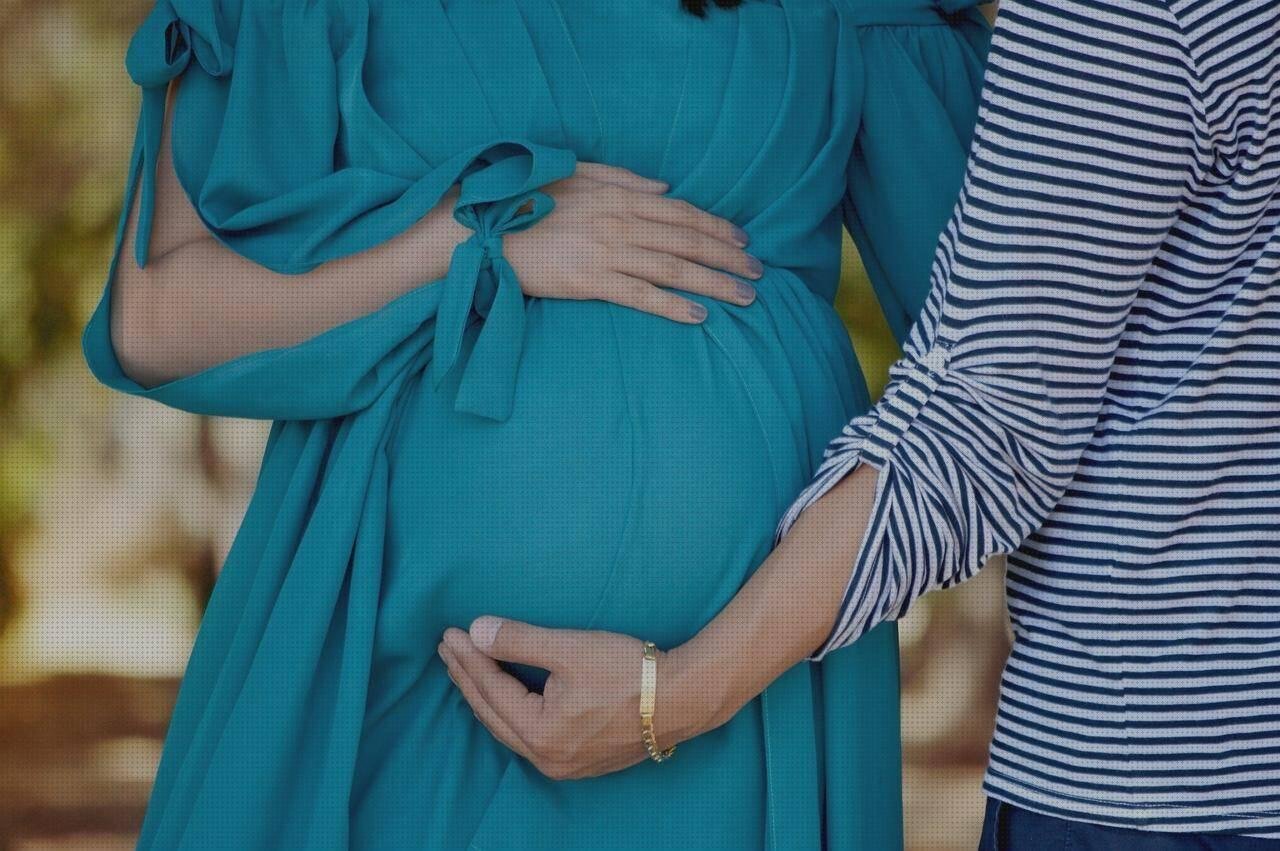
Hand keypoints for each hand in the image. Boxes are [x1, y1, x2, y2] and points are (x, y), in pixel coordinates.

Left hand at [437, 617, 718, 779]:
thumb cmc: (629, 671)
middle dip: (467, 679)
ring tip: (467, 672)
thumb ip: (519, 640)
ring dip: (487, 698)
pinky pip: (530, 737)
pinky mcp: (582, 761)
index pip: (491, 689)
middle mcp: (547, 758)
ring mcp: (565, 764)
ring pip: (510, 729)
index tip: (450, 634)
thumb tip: (475, 632)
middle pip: (493, 714)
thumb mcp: (570, 648)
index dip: (468, 659)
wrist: (684, 698)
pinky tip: (506, 700)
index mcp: (540, 732)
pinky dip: (510, 713)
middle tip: (448, 651)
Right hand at [503, 162, 762, 322]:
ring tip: (744, 299)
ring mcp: (606, 253)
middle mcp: (620, 223)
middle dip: (729, 259)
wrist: (484, 229)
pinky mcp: (589, 283)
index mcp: (620, 196)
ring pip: (674, 269)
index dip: (718, 227)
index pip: (683, 213)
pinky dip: (673, 306)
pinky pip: (641, 296)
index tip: (744, 243)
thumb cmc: (528, 200)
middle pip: (688, 241)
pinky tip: (699, 316)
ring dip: (715, 284)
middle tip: (758, 275)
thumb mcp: (578, 174)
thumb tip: (666, 188)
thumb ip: (624, 179)